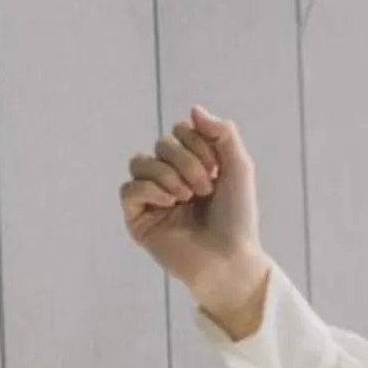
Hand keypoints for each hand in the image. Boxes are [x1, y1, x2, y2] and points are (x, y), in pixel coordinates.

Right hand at [120, 106, 269, 336]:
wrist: (230, 259)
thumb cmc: (238, 218)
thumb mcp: (239, 168)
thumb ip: (223, 134)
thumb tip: (193, 108)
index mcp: (193, 164)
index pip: (180, 130)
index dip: (197, 142)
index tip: (217, 169)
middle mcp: (170, 177)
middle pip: (161, 144)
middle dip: (186, 160)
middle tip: (204, 188)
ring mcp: (152, 198)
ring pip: (140, 161)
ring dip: (168, 174)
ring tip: (187, 197)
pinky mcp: (138, 219)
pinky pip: (128, 188)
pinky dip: (150, 190)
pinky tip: (170, 204)